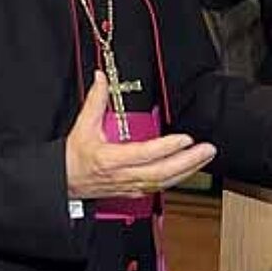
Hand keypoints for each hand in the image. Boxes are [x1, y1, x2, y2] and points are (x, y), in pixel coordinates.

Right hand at [65, 71, 216, 198]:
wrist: (64, 181)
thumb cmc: (73, 158)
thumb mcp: (83, 126)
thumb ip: (95, 100)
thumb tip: (101, 78)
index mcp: (111, 159)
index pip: (145, 154)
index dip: (167, 146)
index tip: (185, 138)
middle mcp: (123, 175)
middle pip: (162, 172)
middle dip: (188, 161)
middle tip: (207, 149)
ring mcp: (130, 186)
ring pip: (165, 182)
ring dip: (188, 170)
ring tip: (204, 157)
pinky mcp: (134, 192)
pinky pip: (160, 186)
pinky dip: (177, 178)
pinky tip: (188, 170)